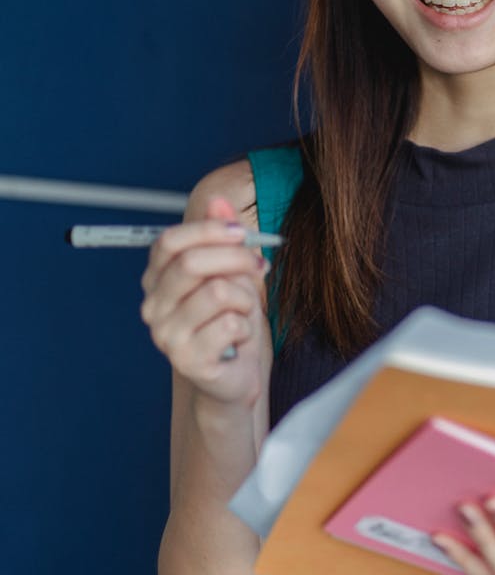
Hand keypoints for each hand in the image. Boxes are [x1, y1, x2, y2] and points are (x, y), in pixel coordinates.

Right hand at [140, 196, 272, 407]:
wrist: (238, 373)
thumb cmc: (231, 319)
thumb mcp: (231, 271)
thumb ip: (223, 237)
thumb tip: (217, 201)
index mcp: (157, 280)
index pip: (169, 242)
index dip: (207, 231)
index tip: (240, 232)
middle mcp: (153, 307)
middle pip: (191, 263)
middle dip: (235, 259)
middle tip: (260, 265)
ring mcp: (166, 336)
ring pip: (217, 293)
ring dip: (245, 299)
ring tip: (245, 311)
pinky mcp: (187, 361)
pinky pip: (229, 325)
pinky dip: (246, 326)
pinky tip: (240, 337)